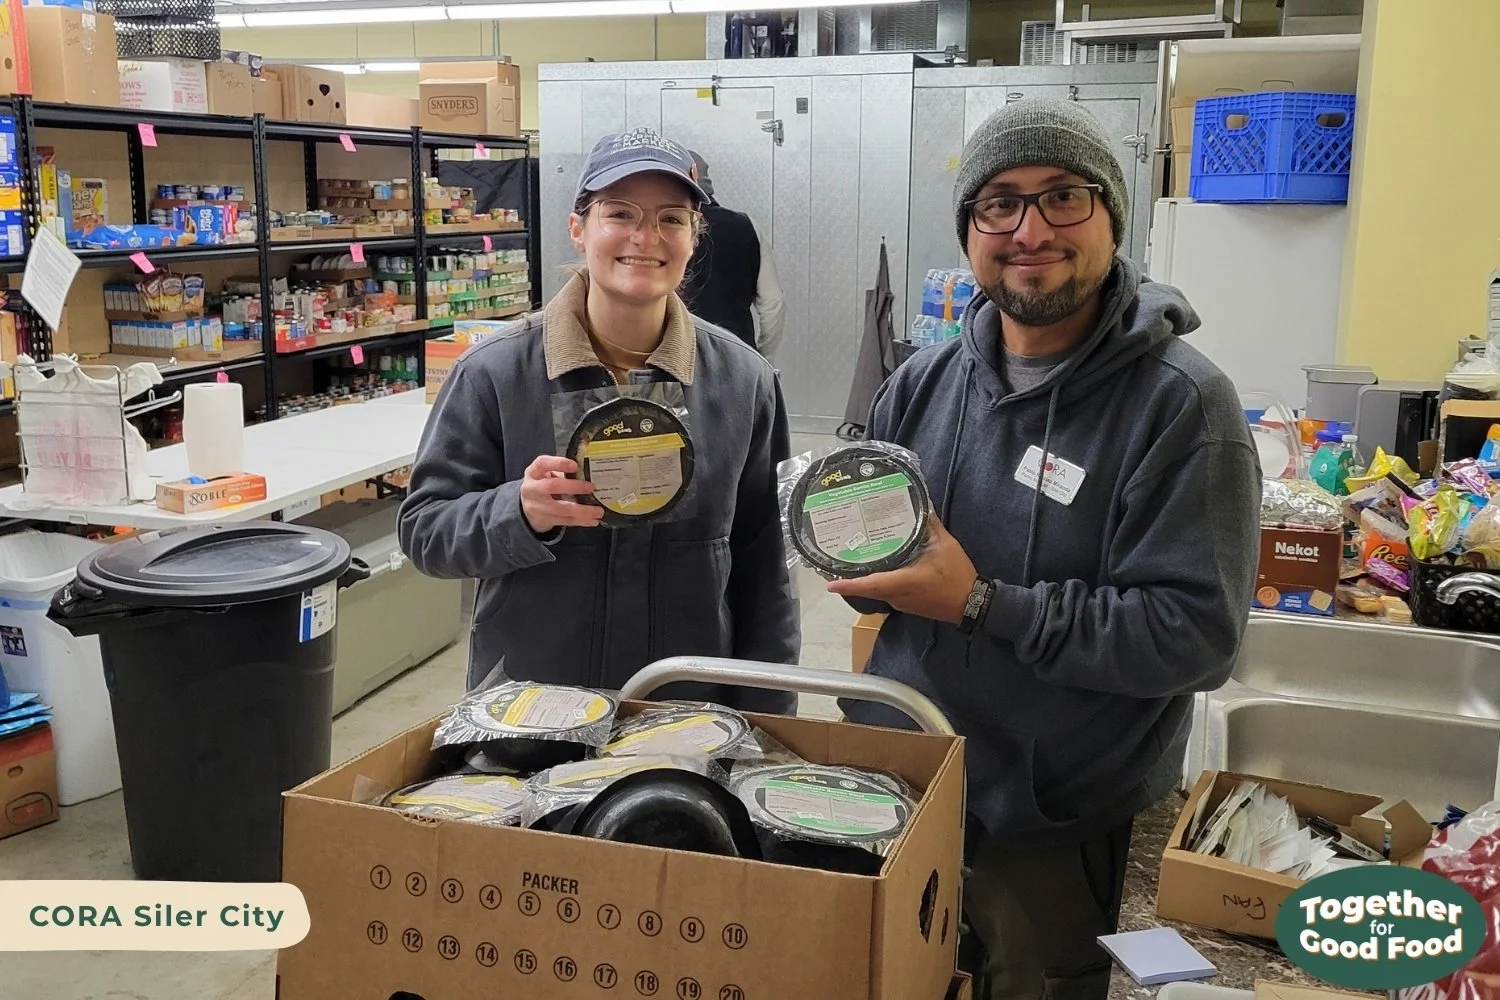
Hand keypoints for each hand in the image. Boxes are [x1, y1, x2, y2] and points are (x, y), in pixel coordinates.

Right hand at [519, 456, 605, 533]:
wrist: (526, 505)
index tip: (575, 465)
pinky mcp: (544, 520)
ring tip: (598, 511)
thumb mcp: (545, 473)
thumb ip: (561, 471)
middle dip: (573, 487)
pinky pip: (565, 521)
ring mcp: (537, 506)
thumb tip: (588, 473)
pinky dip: (580, 521)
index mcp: (534, 472)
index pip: (543, 463)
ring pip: (561, 509)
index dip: (558, 463)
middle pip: (551, 486)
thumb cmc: (542, 484)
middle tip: (591, 488)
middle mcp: (532, 488)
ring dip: (582, 511)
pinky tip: (592, 520)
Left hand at [827, 515, 977, 624]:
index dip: (849, 585)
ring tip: (853, 561)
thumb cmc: (957, 576)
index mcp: (903, 582)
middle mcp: (897, 595)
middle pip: (868, 588)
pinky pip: (886, 593)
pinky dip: (878, 582)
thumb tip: (922, 504)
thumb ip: (931, 525)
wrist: (971, 604)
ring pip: (876, 591)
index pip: (870, 584)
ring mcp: (901, 602)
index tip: (830, 584)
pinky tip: (878, 568)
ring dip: (864, 580)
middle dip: (850, 579)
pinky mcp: (906, 604)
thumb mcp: (945, 546)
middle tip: (836, 561)